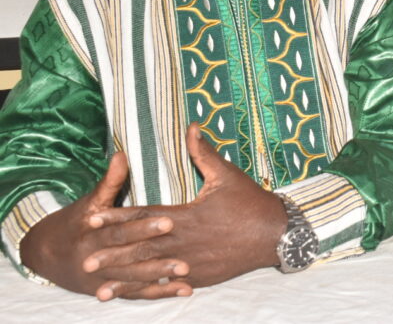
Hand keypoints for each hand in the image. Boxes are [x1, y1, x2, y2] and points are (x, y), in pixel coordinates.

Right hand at [20, 152, 190, 299]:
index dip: (144, 227)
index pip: (122, 230)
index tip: (170, 222)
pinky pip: (137, 293)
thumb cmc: (75, 222)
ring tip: (187, 277)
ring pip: (135, 280)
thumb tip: (121, 154)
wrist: (45, 254)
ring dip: (160, 280)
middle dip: (157, 260)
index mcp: (94, 233)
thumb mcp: (90, 201)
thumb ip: (109, 181)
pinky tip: (184, 290)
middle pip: (130, 259)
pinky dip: (159, 292)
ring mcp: (104, 277)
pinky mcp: (111, 288)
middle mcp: (98, 259)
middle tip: (185, 261)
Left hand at [88, 124, 287, 290]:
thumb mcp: (227, 175)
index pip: (145, 216)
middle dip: (113, 255)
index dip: (118, 217)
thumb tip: (191, 127)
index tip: (93, 219)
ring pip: (152, 273)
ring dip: (125, 280)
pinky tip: (134, 296)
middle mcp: (185, 242)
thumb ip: (204, 153)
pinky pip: (170, 285)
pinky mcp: (201, 277)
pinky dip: (150, 291)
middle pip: (142, 249)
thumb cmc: (250, 202)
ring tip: (99, 289)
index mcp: (187, 216)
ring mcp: (193, 263)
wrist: (275, 234)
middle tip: (86, 260)